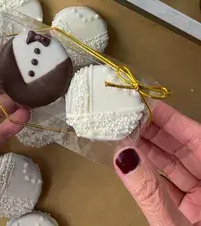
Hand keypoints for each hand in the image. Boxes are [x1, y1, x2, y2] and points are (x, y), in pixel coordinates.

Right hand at [114, 101, 200, 225]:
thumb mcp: (173, 225)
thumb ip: (150, 193)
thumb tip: (125, 158)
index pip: (197, 138)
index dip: (171, 119)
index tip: (147, 105)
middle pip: (184, 149)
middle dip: (156, 131)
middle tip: (130, 116)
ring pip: (175, 166)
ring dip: (149, 150)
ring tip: (126, 133)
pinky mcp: (191, 213)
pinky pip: (171, 185)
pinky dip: (151, 173)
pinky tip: (132, 161)